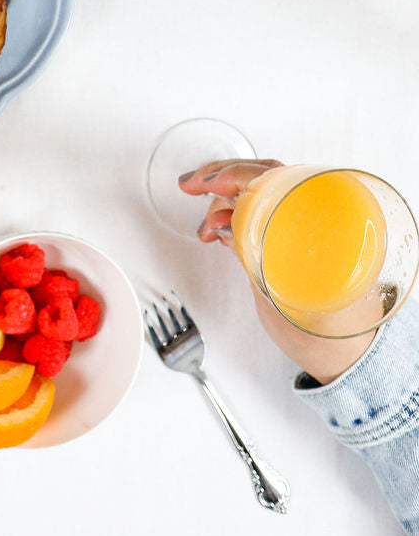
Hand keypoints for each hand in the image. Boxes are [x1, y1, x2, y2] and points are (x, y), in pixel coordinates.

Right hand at [179, 158, 376, 383]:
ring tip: (205, 225)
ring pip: (264, 191)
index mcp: (328, 226)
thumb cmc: (325, 335)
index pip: (277, 179)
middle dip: (224, 178)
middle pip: (268, 176)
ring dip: (228, 199)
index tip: (207, 183)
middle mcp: (323, 219)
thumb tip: (223, 224)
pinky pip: (267, 211)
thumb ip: (250, 254)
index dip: (236, 176)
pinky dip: (239, 212)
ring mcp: (311, 227)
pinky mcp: (299, 239)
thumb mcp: (276, 298)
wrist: (345, 360)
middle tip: (191, 184)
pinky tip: (221, 225)